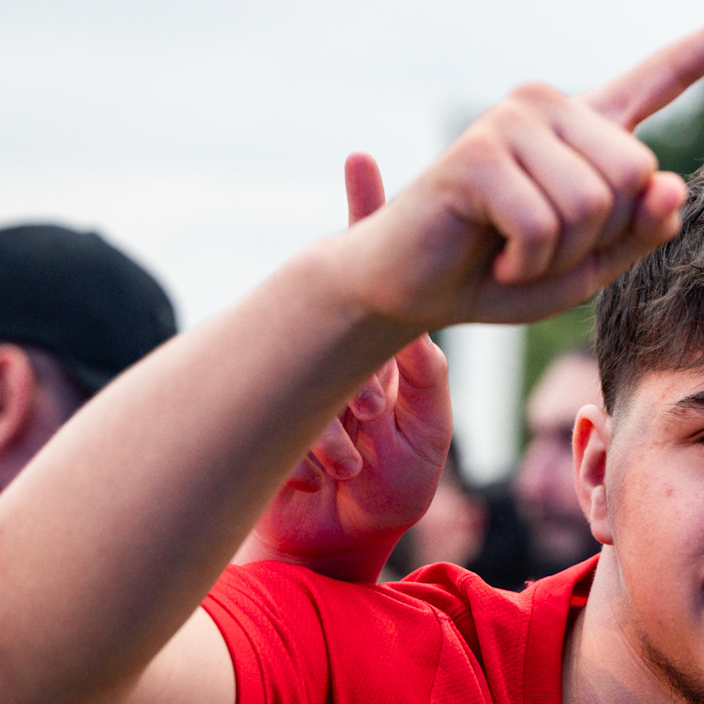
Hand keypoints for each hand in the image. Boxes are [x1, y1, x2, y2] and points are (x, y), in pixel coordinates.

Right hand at [239, 153, 454, 582]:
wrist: (339, 541)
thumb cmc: (391, 488)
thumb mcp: (422, 438)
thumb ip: (424, 387)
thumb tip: (422, 344)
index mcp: (388, 354)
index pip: (389, 284)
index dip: (369, 222)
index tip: (358, 162)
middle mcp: (346, 357)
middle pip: (338, 309)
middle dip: (352, 318)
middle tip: (365, 336)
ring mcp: (309, 381)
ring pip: (318, 374)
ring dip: (345, 423)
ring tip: (360, 457)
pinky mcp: (278, 413)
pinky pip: (302, 418)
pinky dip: (326, 451)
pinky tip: (338, 475)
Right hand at [339, 0, 703, 331]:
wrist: (415, 290)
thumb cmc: (505, 273)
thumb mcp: (595, 264)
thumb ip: (642, 229)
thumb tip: (670, 181)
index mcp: (594, 126)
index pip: (668, 73)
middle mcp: (554, 106)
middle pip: (638, 175)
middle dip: (601, 236)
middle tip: (542, 245)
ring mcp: (513, 120)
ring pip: (594, 205)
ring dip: (560, 255)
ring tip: (515, 249)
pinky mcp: (478, 151)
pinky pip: (545, 224)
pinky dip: (528, 262)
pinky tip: (496, 254)